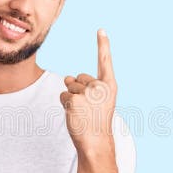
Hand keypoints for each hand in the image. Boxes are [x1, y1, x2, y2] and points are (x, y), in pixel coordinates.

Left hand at [60, 29, 117, 151]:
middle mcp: (100, 86)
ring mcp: (87, 93)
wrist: (96, 142)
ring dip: (71, 98)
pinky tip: (75, 114)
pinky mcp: (74, 99)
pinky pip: (63, 95)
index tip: (101, 30)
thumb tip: (66, 77)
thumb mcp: (99, 101)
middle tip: (88, 108)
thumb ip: (88, 86)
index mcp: (110, 86)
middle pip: (79, 77)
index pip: (105, 61)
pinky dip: (65, 104)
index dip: (103, 45)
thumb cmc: (97, 122)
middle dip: (78, 90)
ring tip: (82, 113)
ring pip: (69, 86)